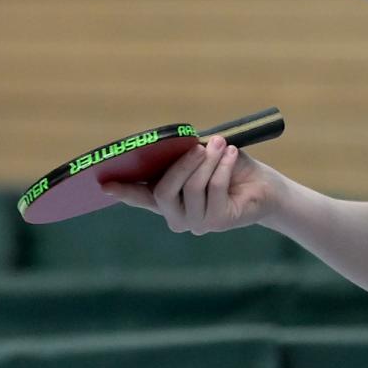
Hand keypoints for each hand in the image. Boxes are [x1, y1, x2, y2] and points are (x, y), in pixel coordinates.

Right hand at [101, 137, 279, 234]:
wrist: (264, 185)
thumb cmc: (230, 168)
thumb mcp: (203, 157)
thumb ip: (184, 155)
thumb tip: (172, 144)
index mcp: (168, 199)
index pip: (141, 197)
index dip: (123, 191)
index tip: (104, 184)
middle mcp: (176, 216)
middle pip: (164, 191)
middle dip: (182, 164)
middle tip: (200, 145)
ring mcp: (196, 223)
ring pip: (192, 188)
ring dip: (207, 162)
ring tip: (220, 145)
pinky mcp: (218, 222)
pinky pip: (214, 190)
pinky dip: (223, 167)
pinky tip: (232, 154)